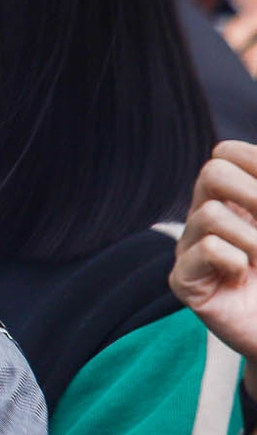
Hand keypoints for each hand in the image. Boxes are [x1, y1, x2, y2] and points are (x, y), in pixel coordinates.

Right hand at [172, 142, 256, 360]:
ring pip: (208, 213)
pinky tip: (244, 276)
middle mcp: (209, 218)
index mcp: (236, 200)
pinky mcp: (184, 281)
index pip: (227, 153)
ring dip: (251, 237)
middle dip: (252, 191)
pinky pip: (204, 251)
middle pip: (212, 170)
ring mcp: (192, 249)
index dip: (255, 161)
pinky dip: (234, 260)